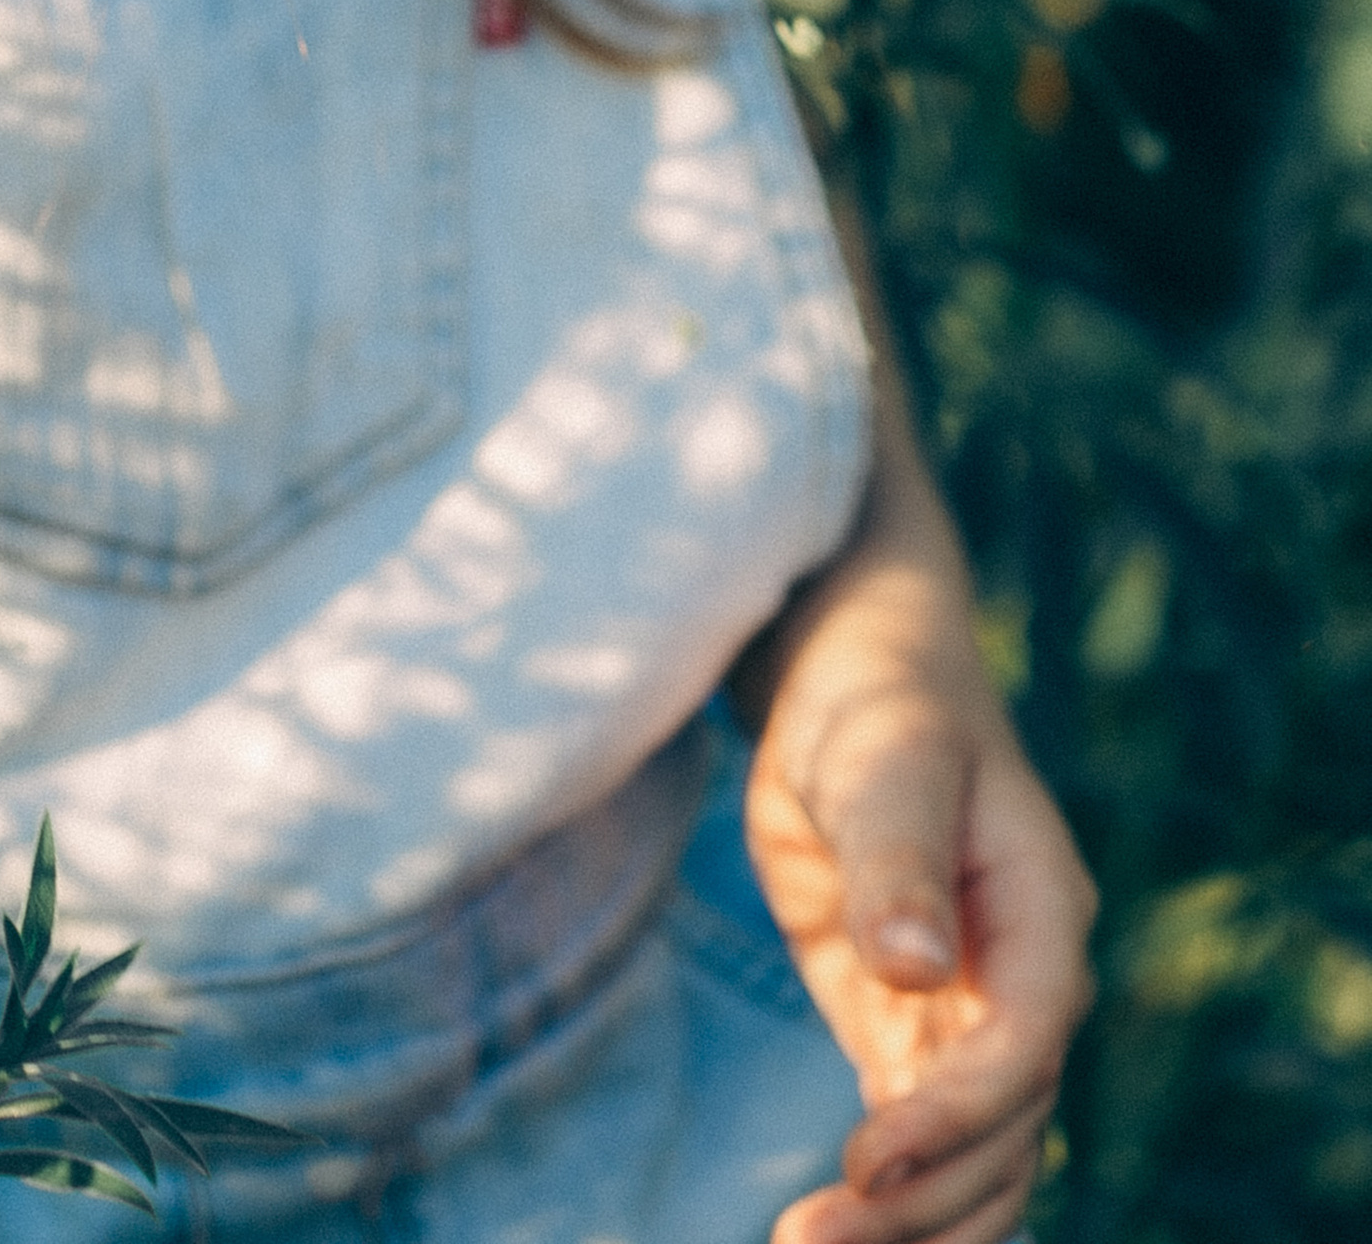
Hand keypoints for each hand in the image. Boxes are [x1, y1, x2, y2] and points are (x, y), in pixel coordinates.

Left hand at [739, 483, 1096, 1243]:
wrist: (852, 668)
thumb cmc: (881, 697)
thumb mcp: (885, 757)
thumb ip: (897, 860)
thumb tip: (916, 969)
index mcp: (1042, 917)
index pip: (1023, 1047)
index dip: (956, 1114)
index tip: (868, 1154)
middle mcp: (1021, 984)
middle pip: (1002, 1131)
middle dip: (925, 1199)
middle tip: (814, 1240)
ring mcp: (968, 1013)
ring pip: (972, 1157)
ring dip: (909, 1218)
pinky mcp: (906, 1026)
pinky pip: (919, 1134)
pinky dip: (889, 1192)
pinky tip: (828, 1231)